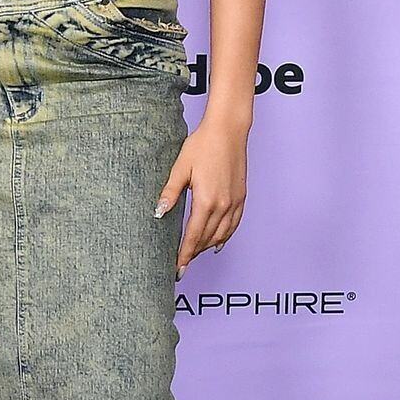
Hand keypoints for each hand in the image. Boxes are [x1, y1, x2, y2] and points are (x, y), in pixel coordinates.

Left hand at [155, 118, 246, 278]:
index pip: (193, 236)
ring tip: (195, 254)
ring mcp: (234, 202)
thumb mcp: (180, 168)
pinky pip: (234, 225)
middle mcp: (223, 206)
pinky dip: (225, 237)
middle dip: (194, 253)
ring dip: (207, 247)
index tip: (178, 269)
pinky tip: (217, 243)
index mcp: (206, 201)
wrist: (227, 131)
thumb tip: (158, 213)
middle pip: (207, 239)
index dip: (185, 254)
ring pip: (221, 235)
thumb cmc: (202, 145)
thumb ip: (170, 193)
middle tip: (182, 265)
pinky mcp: (241, 197)